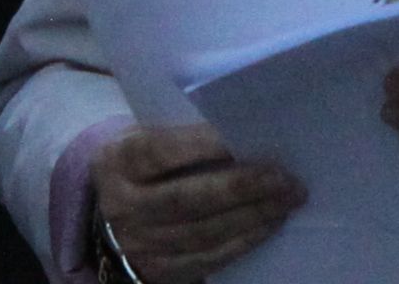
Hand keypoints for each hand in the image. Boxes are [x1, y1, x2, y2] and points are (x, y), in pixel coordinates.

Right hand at [92, 121, 302, 283]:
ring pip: (203, 234)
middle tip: (285, 177)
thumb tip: (241, 129)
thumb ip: (178, 135)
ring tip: (286, 199)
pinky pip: (208, 259)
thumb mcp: (140, 139)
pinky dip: (243, 242)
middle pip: (187, 200)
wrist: (111, 215)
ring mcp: (141, 245)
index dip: (202, 145)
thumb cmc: (140, 164)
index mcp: (117, 162)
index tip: (245, 138)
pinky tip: (268, 225)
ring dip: (252, 216)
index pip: (160, 152)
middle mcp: (123, 207)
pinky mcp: (161, 271)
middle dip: (241, 188)